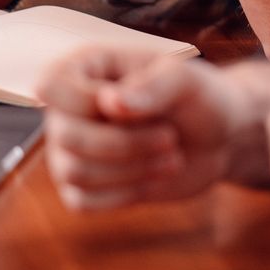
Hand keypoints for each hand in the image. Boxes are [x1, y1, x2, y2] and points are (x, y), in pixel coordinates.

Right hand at [37, 46, 261, 210]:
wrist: (218, 137)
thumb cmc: (198, 97)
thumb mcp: (186, 81)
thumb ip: (153, 86)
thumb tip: (111, 104)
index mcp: (85, 67)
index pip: (51, 85)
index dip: (87, 102)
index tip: (135, 106)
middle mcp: (68, 107)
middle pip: (67, 136)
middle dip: (126, 144)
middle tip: (170, 137)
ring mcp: (72, 148)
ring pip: (74, 172)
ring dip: (131, 170)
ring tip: (171, 156)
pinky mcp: (85, 185)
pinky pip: (81, 202)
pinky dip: (124, 194)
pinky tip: (155, 178)